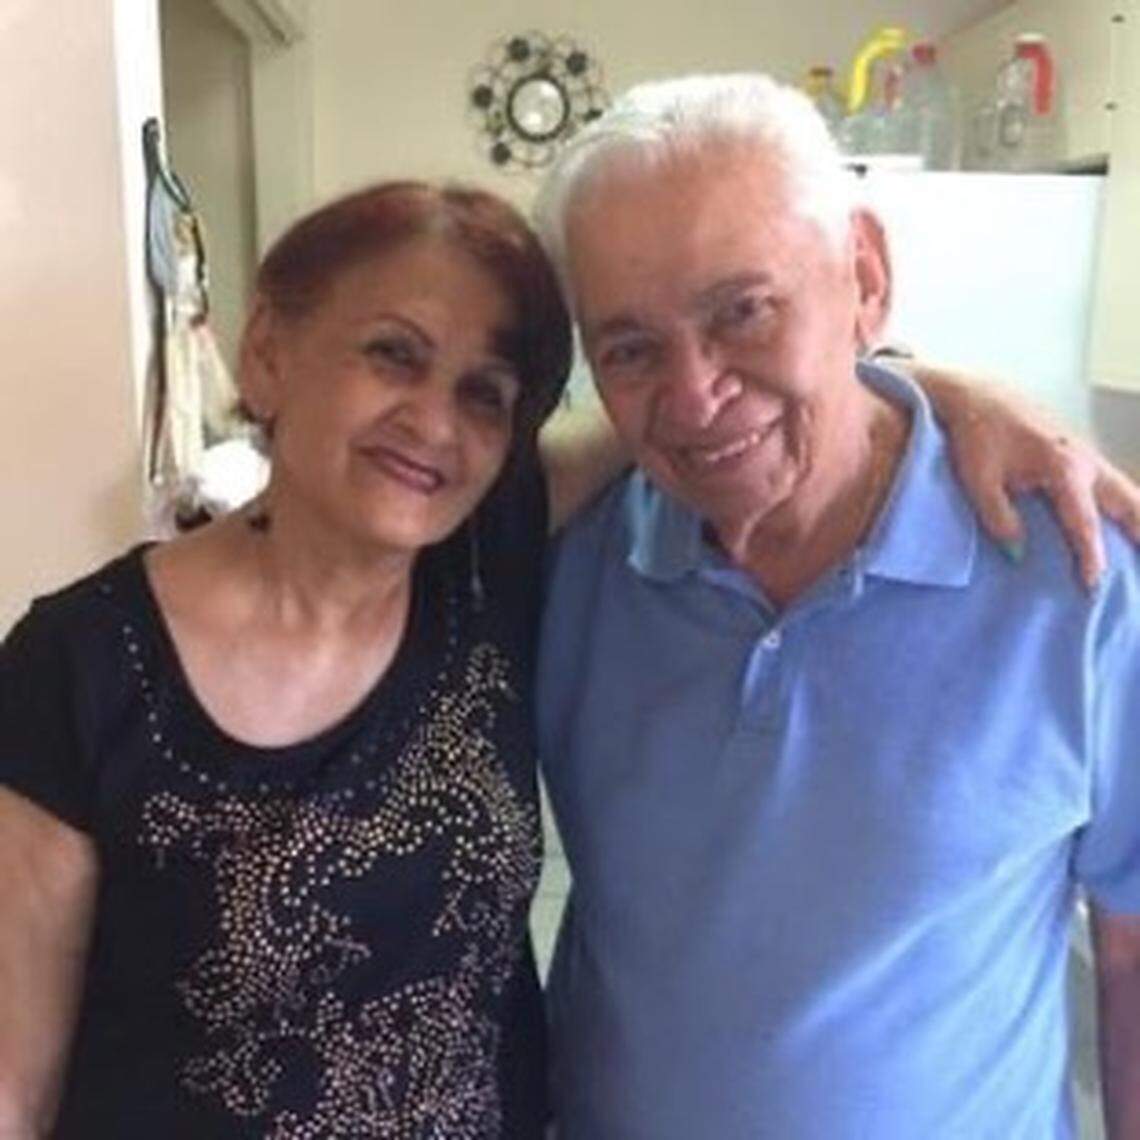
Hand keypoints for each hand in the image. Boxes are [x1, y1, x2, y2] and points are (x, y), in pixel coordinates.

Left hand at [914, 364, 1139, 588]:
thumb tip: (1018, 552)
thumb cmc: (976, 436)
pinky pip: (1112, 483)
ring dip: (1138, 518)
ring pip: (1126, 491)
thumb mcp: (978, 479)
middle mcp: (1085, 460)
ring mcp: (1088, 453)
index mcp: (1063, 467)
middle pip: (1128, 502)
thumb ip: (998, 517)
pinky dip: (1124, 505)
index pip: (1084, 522)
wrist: (978, 396)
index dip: (1090, 556)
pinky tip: (1123, 524)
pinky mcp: (1082, 452)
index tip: (1093, 584)